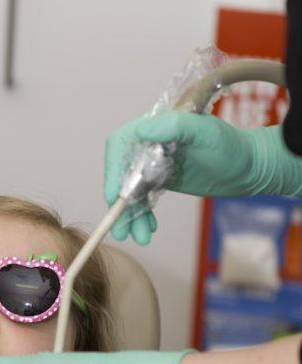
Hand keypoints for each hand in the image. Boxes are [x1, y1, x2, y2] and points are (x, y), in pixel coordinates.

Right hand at [104, 112, 258, 243]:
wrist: (250, 167)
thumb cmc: (230, 146)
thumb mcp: (204, 133)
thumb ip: (173, 127)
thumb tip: (142, 130)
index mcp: (154, 127)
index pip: (121, 145)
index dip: (113, 170)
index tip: (114, 196)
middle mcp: (149, 144)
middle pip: (122, 172)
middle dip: (120, 202)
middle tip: (121, 227)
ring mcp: (154, 164)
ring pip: (131, 191)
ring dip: (131, 215)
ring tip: (137, 237)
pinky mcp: (161, 180)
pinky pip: (144, 200)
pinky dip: (143, 216)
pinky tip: (147, 229)